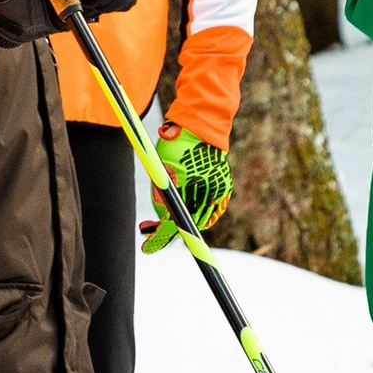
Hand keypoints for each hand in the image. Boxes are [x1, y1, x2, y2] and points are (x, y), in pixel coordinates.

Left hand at [141, 130, 231, 257]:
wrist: (203, 125)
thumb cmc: (176, 141)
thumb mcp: (160, 165)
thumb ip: (160, 190)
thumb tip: (160, 214)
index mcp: (189, 189)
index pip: (172, 225)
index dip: (158, 239)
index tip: (147, 248)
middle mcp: (207, 193)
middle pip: (185, 226)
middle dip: (165, 230)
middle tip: (147, 228)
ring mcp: (218, 191)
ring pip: (199, 221)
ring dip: (182, 221)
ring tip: (163, 217)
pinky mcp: (224, 187)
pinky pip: (212, 211)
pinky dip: (199, 215)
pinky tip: (186, 211)